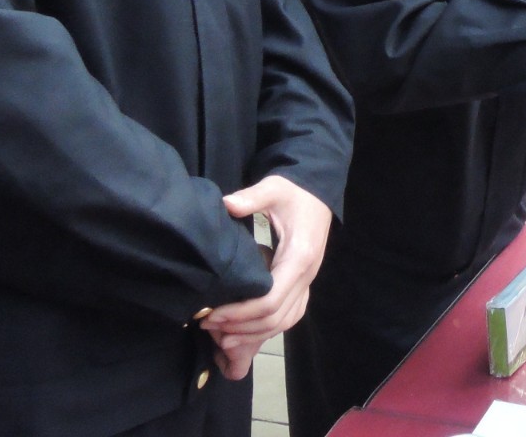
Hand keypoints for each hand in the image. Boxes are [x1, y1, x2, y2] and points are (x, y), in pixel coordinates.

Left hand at [201, 175, 332, 379]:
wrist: (317, 194)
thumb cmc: (294, 193)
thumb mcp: (273, 188)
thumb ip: (252, 197)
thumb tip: (227, 205)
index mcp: (299, 257)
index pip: (270, 300)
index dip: (240, 313)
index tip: (212, 314)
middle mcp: (307, 276)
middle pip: (275, 318)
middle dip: (241, 327)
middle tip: (208, 325)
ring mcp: (308, 282)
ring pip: (284, 321)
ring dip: (254, 333)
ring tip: (223, 336)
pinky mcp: (305, 284)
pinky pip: (290, 315)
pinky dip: (269, 327)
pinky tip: (247, 329)